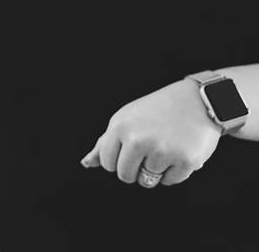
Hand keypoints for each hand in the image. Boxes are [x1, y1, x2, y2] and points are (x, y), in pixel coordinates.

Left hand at [81, 79, 220, 187]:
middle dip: (134, 169)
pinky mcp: (185, 161)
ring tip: (164, 147)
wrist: (197, 101)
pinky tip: (179, 150)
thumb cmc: (156, 111)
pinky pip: (170, 181)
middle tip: (148, 150)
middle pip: (125, 176)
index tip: (129, 148)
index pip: (107, 163)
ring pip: (148, 181)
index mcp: (120, 128)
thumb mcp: (125, 120)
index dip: (117, 160)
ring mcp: (162, 151)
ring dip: (155, 170)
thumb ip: (104, 144)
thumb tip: (86, 163)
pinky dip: (174, 171)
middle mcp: (138, 140)